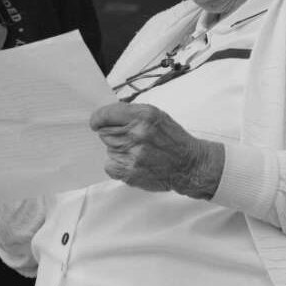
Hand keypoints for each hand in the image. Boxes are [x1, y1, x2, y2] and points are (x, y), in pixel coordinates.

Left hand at [89, 102, 224, 199]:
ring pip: (108, 149)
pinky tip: (133, 162)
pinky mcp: (130, 172)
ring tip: (137, 152)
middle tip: (129, 139)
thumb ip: (131, 113)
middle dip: (112, 134)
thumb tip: (107, 116)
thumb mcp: (156, 115)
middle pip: (105, 132)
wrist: (189, 164)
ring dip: (118, 149)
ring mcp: (133, 154)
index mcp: (144, 116)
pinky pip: (109, 165)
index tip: (97, 122)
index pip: (106, 114)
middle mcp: (137, 134)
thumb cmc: (173, 139)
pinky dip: (117, 164)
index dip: (98, 119)